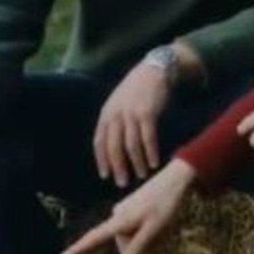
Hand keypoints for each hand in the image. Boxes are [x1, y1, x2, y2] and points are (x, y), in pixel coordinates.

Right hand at [62, 158, 195, 253]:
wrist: (175, 180)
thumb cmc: (166, 204)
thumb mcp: (155, 229)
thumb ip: (139, 246)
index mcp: (120, 220)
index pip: (95, 237)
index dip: (79, 248)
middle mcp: (118, 215)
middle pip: (123, 244)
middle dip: (140, 246)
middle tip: (161, 235)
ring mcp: (125, 211)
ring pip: (132, 237)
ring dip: (147, 238)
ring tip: (163, 226)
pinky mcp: (132, 209)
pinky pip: (136, 228)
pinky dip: (148, 231)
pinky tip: (161, 222)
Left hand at [94, 64, 170, 187]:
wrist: (153, 71)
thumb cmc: (135, 90)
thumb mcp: (117, 104)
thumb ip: (113, 122)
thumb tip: (112, 147)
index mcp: (106, 114)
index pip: (99, 142)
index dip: (102, 160)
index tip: (105, 176)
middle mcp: (116, 115)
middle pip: (114, 147)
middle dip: (118, 167)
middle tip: (122, 182)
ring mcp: (131, 114)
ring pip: (131, 146)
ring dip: (137, 163)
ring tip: (141, 175)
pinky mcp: (148, 114)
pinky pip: (148, 138)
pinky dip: (150, 152)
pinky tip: (154, 163)